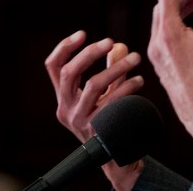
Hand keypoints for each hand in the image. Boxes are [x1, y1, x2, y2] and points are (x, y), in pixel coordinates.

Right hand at [45, 31, 144, 189]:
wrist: (118, 158)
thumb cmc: (111, 121)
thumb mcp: (106, 94)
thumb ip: (110, 70)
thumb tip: (119, 46)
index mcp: (63, 99)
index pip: (53, 67)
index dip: (65, 47)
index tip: (83, 33)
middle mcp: (66, 110)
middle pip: (70, 73)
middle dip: (91, 53)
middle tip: (112, 41)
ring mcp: (80, 121)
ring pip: (93, 85)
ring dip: (116, 67)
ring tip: (135, 59)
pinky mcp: (97, 130)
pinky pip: (112, 101)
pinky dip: (127, 88)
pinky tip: (139, 81)